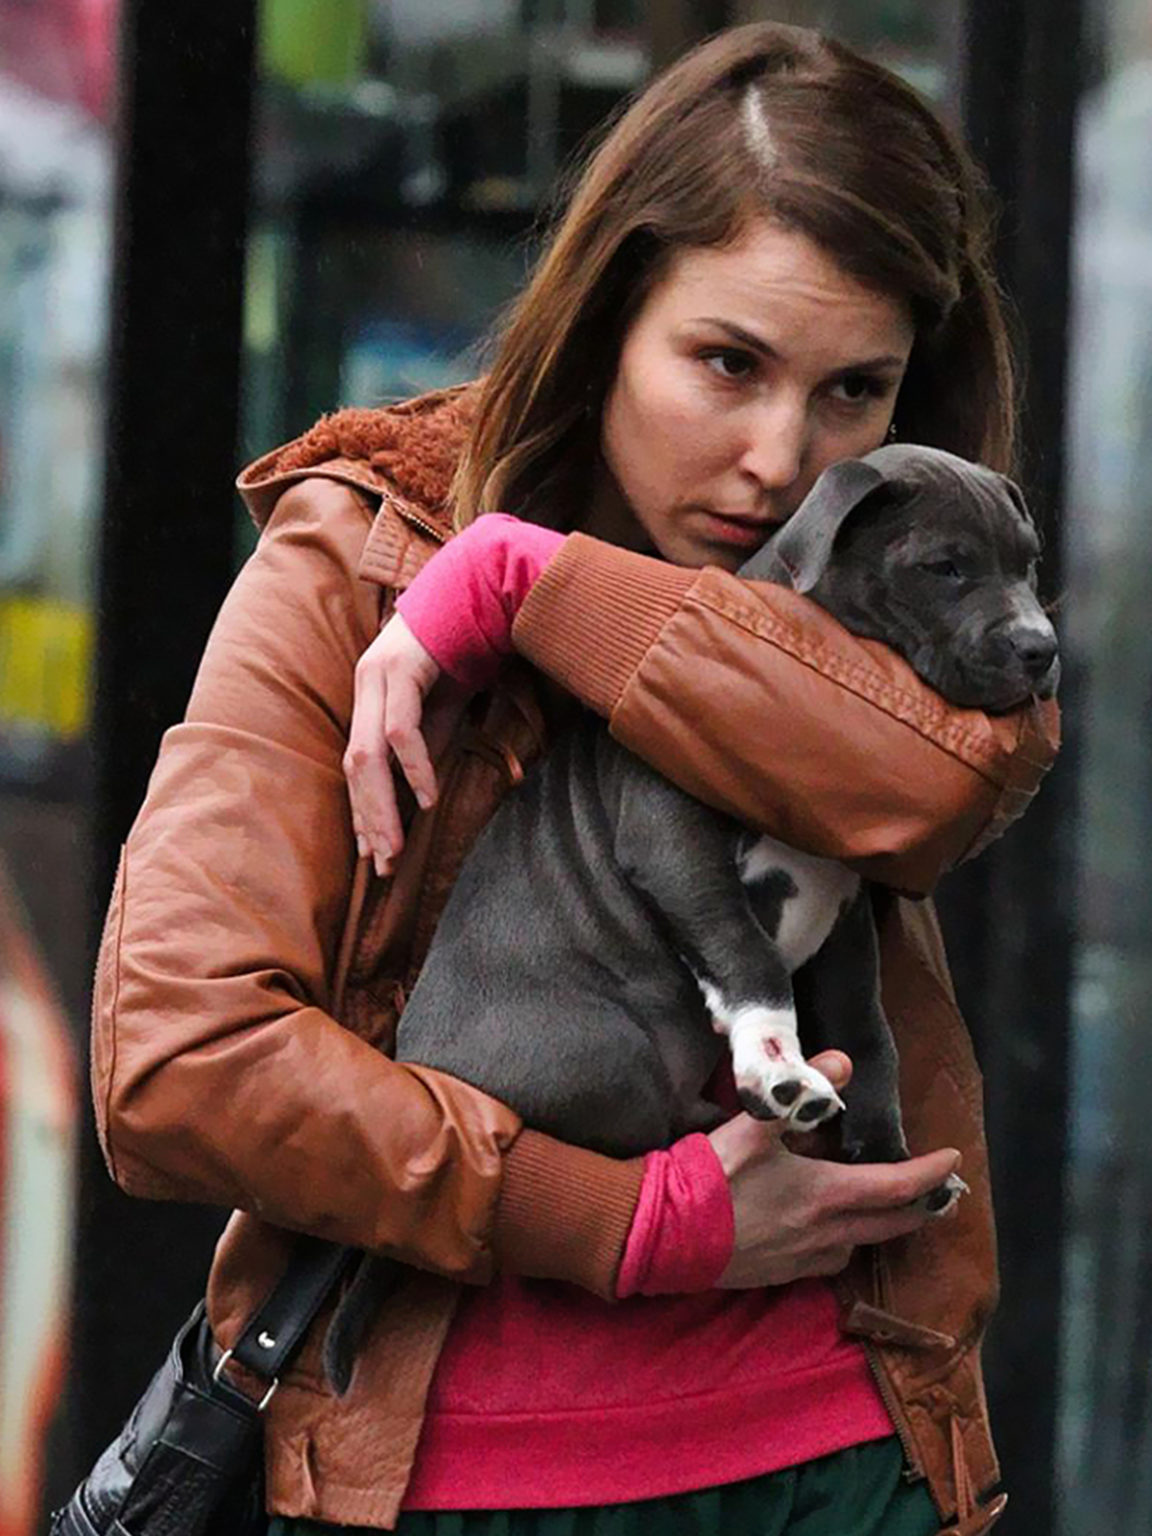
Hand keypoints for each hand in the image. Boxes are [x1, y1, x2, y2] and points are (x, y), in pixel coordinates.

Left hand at [344, 614, 464, 874]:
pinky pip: (401, 729)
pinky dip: (413, 767)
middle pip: (355, 765)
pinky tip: (427, 797)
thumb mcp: (443, 707)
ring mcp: (379, 674)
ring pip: (368, 753)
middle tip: (383, 865)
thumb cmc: (463, 647)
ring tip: (396, 846)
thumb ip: (426, 744)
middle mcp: (365, 685)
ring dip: (382, 805)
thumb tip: (418, 792)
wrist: (482, 587)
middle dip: (368, 819)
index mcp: (370, 696)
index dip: (364, 811)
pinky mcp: (402, 668)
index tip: (376, 854)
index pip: (357, 766)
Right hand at [709, 1051, 961, 1287]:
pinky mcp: (776, 1274)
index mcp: (824, 1195)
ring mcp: (799, 1260)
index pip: (896, 1186)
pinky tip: (827, 1234)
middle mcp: (823, 1234)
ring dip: (879, 1229)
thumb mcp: (753, 1125)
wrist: (661, 1231)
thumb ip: (801, 1094)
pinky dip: (840, 1246)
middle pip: (890, 1226)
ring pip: (857, 1247)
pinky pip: (825, 1263)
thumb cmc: (709, 1176)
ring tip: (883, 1211)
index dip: (929, 1174)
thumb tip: (842, 1063)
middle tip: (943, 1197)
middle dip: (922, 1209)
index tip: (953, 1161)